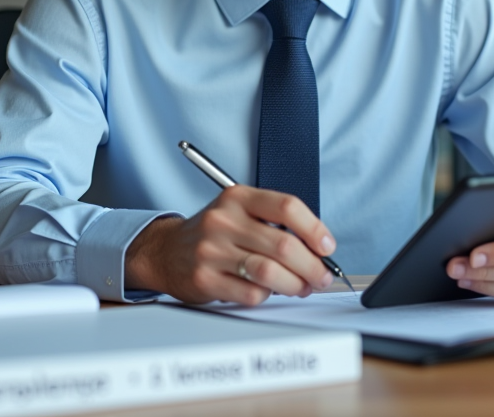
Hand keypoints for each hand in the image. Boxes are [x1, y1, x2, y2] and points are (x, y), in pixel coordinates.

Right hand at [124, 185, 336, 304]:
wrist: (165, 251)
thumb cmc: (214, 233)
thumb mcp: (240, 212)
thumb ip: (275, 224)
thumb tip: (318, 250)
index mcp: (238, 197)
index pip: (287, 207)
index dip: (315, 229)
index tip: (327, 247)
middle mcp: (224, 220)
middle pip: (284, 245)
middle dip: (312, 266)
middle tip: (322, 277)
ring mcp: (212, 250)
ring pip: (270, 272)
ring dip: (295, 285)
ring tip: (302, 287)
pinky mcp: (204, 279)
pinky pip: (251, 293)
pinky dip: (268, 296)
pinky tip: (268, 291)